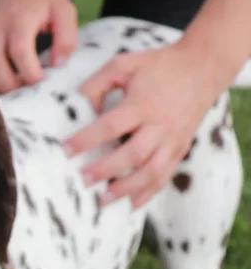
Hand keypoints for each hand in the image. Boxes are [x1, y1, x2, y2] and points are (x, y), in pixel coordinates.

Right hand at [0, 0, 77, 93]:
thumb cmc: (44, 0)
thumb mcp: (64, 11)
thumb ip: (66, 38)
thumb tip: (57, 65)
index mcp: (19, 20)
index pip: (19, 50)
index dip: (30, 72)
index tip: (43, 83)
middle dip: (12, 85)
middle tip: (29, 93)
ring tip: (16, 93)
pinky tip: (1, 88)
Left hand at [63, 42, 226, 208]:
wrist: (202, 68)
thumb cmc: (156, 65)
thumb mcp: (123, 64)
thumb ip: (96, 84)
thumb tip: (79, 108)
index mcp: (142, 103)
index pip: (110, 126)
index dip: (86, 140)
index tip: (65, 150)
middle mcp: (160, 124)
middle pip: (132, 154)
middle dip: (105, 170)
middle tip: (82, 180)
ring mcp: (173, 139)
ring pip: (151, 170)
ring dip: (126, 188)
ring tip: (102, 199)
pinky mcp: (181, 148)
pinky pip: (166, 175)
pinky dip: (149, 192)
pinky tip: (131, 204)